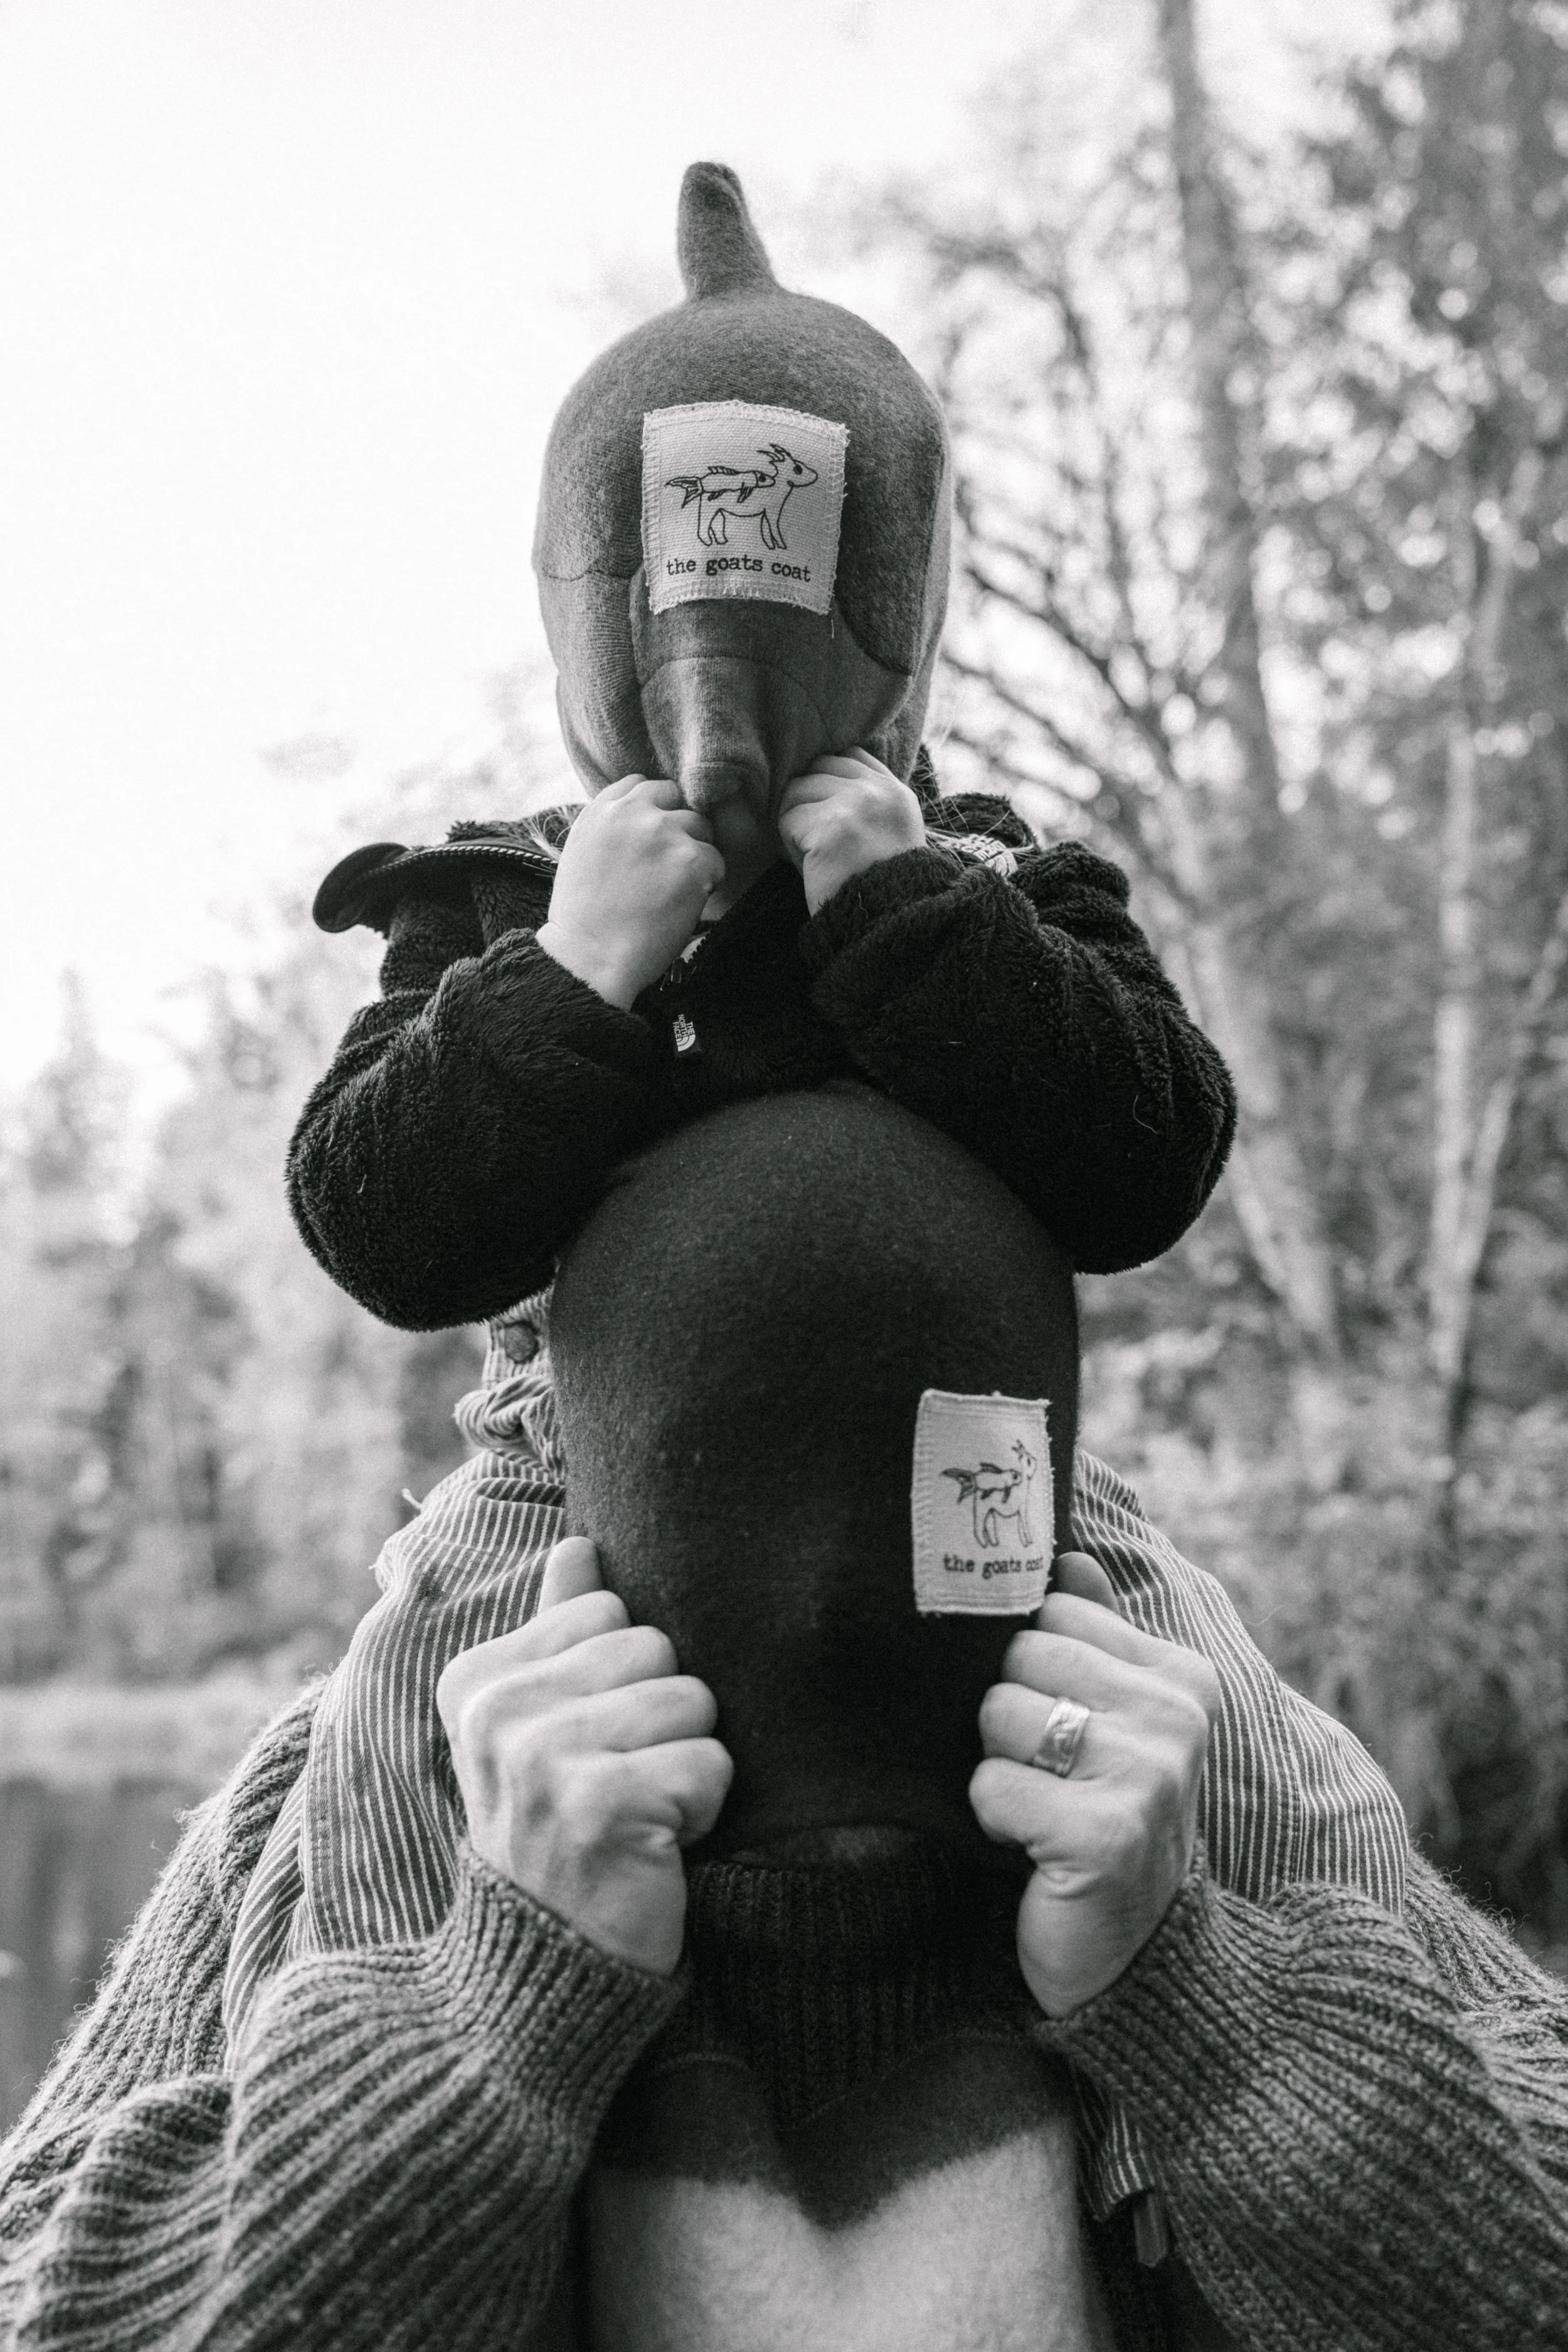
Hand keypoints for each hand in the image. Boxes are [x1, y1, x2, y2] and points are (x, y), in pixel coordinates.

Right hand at [435, 1537, 732, 1973]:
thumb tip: (580, 1544)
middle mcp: (498, 1713)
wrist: (544, 1967)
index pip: (608, 1611)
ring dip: (685, 1762)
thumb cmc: (556, 1830)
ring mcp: (544, 1759)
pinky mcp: (601, 1806)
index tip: (589, 1745)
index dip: (624, 1678)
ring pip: (691, 1700)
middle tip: (620, 1783)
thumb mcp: (536, 1727)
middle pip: (655, 1647)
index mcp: (477, 1680)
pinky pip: (711, 1761)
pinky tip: (656, 1843)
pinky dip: (703, 1808)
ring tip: (639, 1811)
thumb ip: (556, 1628)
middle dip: (662, 1717)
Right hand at [536, 776, 724, 1007]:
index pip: (641, 784)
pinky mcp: (692, 859)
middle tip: (665, 869)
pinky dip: (707, 884)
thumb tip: (642, 817)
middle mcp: (633, 811)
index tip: (650, 838)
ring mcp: (664, 832)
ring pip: (701, 828)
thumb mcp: (581, 855)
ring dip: (694, 855)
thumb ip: (611, 828)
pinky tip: (681, 906)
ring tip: (670, 891)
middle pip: (676, 800)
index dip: (652, 810)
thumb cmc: (584, 921)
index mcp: (602, 810)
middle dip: (677, 828)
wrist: (590, 958)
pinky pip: (717, 862)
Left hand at [777, 747, 924, 914]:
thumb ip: (867, 805)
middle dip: (808, 802)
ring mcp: (856, 804)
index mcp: (896, 794)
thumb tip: (816, 778)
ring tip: (815, 859)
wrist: (888, 927)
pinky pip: (787, 820)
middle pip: (817, 768)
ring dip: (795, 826)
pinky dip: (790, 848)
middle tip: (816, 842)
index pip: (849, 757)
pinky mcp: (831, 825)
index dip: (827, 781)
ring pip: (796, 791)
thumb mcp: (889, 837)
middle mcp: (879, 792)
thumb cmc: (879, 891)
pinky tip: (812, 869)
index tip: (824, 814)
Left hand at [970, 1552, 1220, 2018]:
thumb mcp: (1117, 1724)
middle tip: (1048, 1777)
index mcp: (1182, 1676)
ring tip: (1042, 1810)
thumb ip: (1097, 1634)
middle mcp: (1176, 1716)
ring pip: (997, 1713)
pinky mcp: (1105, 1835)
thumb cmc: (1110, 1825)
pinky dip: (994, 1820)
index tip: (1064, 1730)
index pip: (1054, 1613)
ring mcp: (1147, 1774)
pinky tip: (1034, 1850)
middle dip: (1008, 1718)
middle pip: (1019, 1655)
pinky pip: (991, 1785)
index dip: (1033, 1671)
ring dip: (999, 1768)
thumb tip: (1067, 1556)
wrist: (1138, 1964)